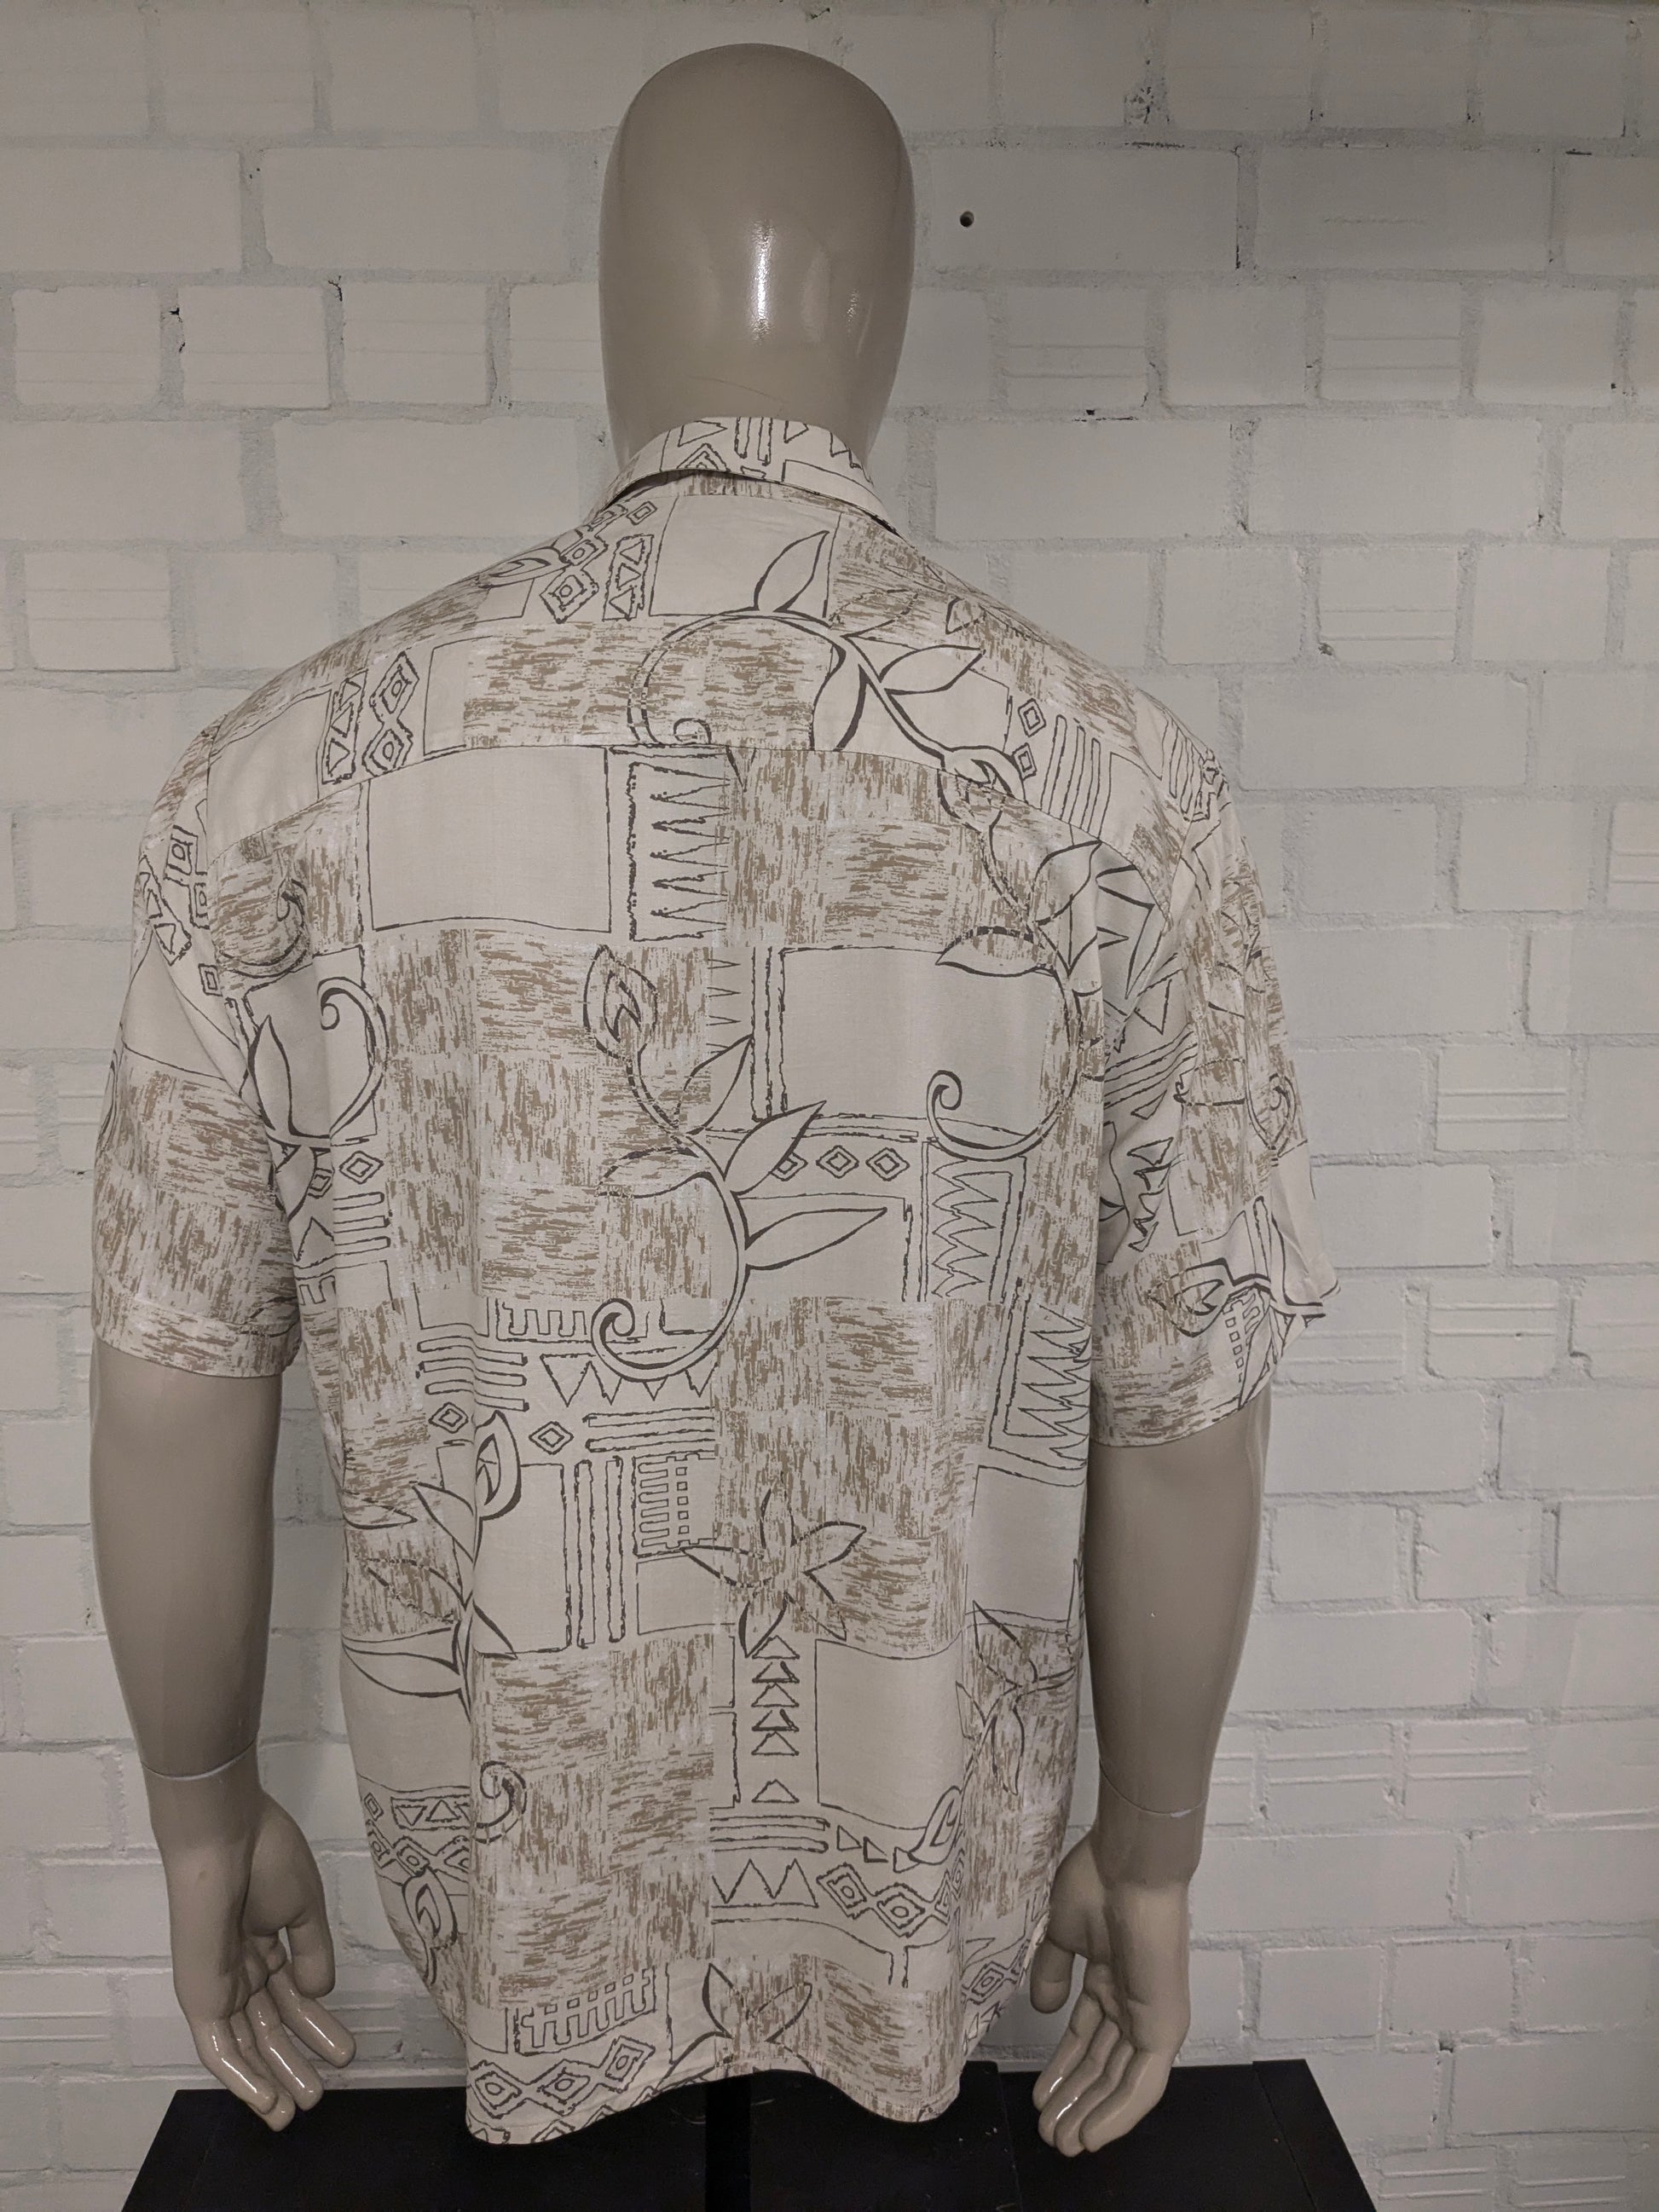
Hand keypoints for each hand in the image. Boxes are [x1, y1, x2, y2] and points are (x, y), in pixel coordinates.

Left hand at [149, 1762, 354, 2128]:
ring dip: (270, 2078)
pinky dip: (242, 2077)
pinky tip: (267, 2100)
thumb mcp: (304, 1906)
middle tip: (318, 2096)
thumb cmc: (267, 1858)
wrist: (225, 1839)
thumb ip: (312, 1952)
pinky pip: (220, 2047)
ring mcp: (219, 1984)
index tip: (345, 2053)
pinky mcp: (201, 1997)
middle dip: (293, 2061)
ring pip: (246, 2043)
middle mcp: (239, 1968)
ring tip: (298, 2108)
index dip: (317, 2026)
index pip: (291, 1996)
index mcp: (262, 1942)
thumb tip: (320, 1994)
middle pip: (268, 2026)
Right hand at [1026, 1832, 1191, 2152]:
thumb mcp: (1063, 1933)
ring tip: (1059, 2141)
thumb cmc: (1097, 1884)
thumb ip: (1054, 1971)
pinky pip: (1143, 2083)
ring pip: (1120, 2083)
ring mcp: (1151, 2017)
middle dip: (1073, 2101)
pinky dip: (1118, 2114)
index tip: (1037, 2098)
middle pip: (1102, 2067)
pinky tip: (1091, 2135)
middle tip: (1046, 2133)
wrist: (1128, 1862)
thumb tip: (1043, 2009)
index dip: (1062, 2071)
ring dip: (1090, 2116)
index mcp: (1113, 1981)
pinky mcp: (1164, 2027)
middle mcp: (1133, 2004)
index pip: (1087, 2040)